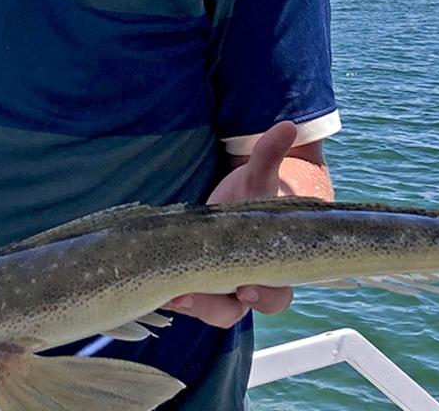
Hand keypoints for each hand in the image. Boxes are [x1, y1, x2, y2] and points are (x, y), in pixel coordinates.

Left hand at [163, 121, 299, 327]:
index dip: (263, 295)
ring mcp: (219, 290)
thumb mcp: (259, 177)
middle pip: (234, 311)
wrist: (235, 203)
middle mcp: (246, 285)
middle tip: (189, 294)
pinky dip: (169, 294)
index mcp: (272, 266)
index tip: (245, 286)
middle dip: (211, 306)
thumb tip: (287, 127)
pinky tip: (151, 283)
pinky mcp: (194, 283)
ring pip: (207, 310)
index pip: (276, 295)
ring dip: (187, 304)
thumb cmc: (253, 194)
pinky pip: (184, 299)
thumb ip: (269, 157)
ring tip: (167, 292)